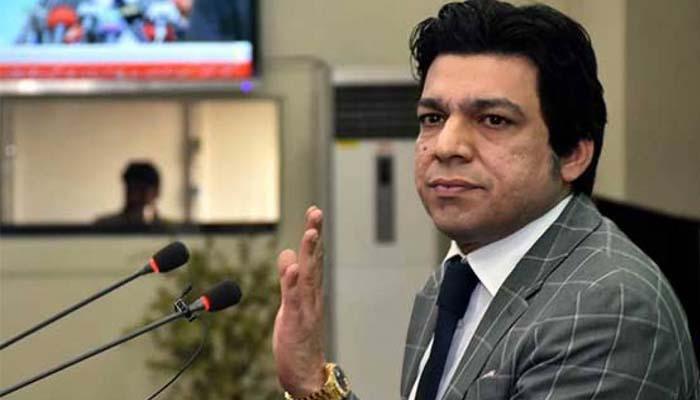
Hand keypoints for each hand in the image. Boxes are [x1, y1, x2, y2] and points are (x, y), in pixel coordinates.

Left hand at [273, 206, 326, 395]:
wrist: (305, 373)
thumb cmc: (298, 339)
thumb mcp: (290, 304)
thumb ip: (288, 279)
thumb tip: (287, 254)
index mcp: (310, 291)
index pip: (313, 258)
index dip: (314, 234)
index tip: (314, 212)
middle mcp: (312, 297)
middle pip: (315, 261)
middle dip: (315, 235)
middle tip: (316, 213)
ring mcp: (306, 309)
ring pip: (309, 276)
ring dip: (311, 254)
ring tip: (311, 233)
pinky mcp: (297, 322)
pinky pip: (295, 300)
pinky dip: (294, 283)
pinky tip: (294, 267)